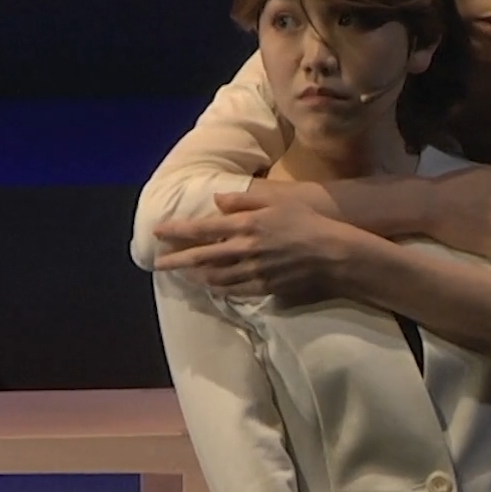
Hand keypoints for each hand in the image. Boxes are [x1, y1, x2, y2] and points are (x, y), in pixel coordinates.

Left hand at [151, 193, 350, 303]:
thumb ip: (244, 200)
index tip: (159, 232)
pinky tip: (214, 286)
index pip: (202, 228)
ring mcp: (252, 272)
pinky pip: (234, 291)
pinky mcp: (264, 288)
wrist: (332, 254)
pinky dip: (220, 289)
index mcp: (245, 225)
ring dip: (196, 276)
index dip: (177, 231)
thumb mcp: (277, 201)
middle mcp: (243, 250)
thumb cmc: (307, 221)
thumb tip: (217, 201)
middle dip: (176, 260)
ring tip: (185, 274)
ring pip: (215, 278)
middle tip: (158, 263)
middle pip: (201, 257)